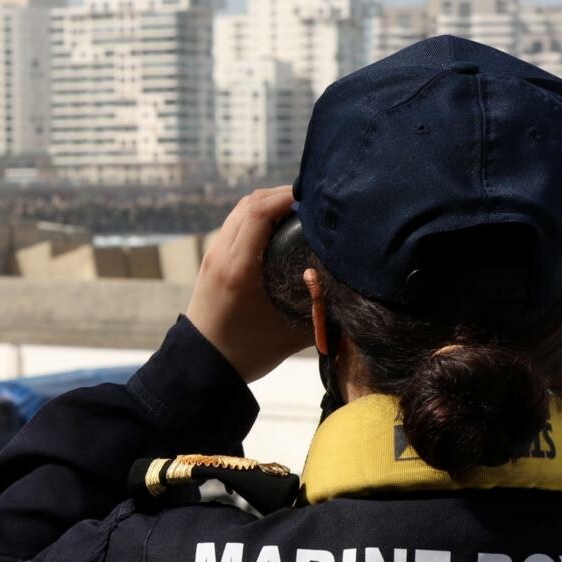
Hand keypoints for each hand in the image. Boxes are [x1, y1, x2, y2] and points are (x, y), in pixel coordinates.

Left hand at [185, 188, 313, 382]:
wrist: (203, 365)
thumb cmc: (246, 353)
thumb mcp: (291, 334)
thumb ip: (324, 313)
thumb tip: (358, 296)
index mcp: (238, 268)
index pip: (259, 211)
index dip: (289, 197)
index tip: (318, 201)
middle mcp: (221, 254)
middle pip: (250, 202)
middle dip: (283, 196)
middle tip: (315, 206)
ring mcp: (213, 254)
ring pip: (241, 209)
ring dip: (269, 204)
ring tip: (300, 213)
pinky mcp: (212, 259)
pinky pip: (235, 223)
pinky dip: (257, 216)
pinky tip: (279, 229)